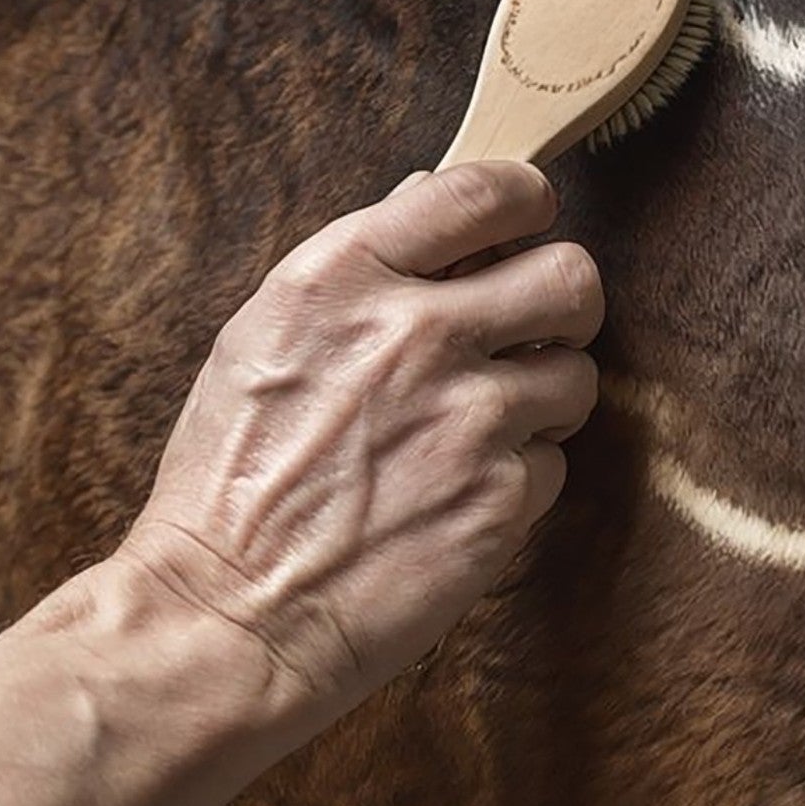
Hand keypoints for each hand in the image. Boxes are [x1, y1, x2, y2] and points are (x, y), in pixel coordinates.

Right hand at [115, 160, 602, 738]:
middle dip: (564, 304)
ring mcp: (468, 417)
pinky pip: (555, 464)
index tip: (529, 223)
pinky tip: (459, 497)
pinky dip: (519, 480)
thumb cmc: (232, 479)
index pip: (486, 191)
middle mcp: (416, 334)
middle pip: (571, 276)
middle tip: (536, 332)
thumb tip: (426, 196)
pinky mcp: (501, 497)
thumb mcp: (265, 337)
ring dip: (545, 400)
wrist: (228, 614)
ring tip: (484, 431)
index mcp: (346, 277)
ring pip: (577, 375)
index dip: (526, 202)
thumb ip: (359, 266)